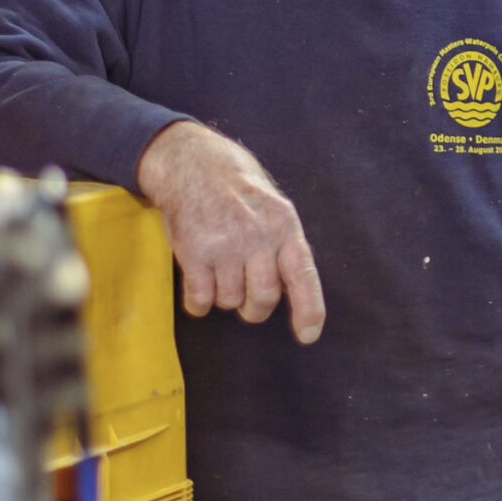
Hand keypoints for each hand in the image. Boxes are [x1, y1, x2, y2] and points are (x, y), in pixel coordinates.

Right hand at [135, 121, 325, 344]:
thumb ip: (286, 247)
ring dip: (224, 297)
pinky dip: (199, 302)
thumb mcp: (275, 209)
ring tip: (220, 270)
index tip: (308, 336)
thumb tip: (295, 294)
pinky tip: (200, 282)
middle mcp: (257, 236)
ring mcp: (224, 245)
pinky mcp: (193, 252)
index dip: (309, 309)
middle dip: (254, 308)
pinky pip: (200, 301)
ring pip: (229, 301)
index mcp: (284, 226)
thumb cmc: (239, 193)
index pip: (303, 275)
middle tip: (246, 296)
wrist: (192, 164)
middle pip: (263, 299)